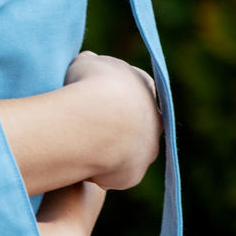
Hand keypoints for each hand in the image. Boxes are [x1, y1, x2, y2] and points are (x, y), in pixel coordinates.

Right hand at [66, 50, 161, 189]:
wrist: (96, 122)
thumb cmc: (88, 85)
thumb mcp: (85, 63)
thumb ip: (90, 65)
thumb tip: (88, 61)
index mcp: (144, 85)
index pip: (131, 89)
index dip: (110, 92)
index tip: (91, 95)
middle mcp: (155, 119)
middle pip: (134, 122)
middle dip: (114, 123)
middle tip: (86, 123)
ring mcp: (148, 149)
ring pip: (127, 151)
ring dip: (109, 149)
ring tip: (80, 146)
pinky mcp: (134, 174)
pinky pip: (115, 173)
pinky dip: (100, 170)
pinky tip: (81, 164)